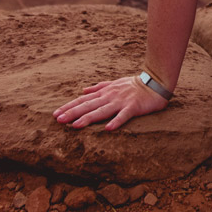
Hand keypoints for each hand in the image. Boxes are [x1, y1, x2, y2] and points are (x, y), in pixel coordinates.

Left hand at [54, 76, 168, 130]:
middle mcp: (110, 96)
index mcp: (105, 92)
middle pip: (88, 105)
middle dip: (73, 113)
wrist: (155, 82)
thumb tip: (83, 90)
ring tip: (75, 126)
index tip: (56, 114)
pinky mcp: (133, 107)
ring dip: (88, 118)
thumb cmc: (134, 85)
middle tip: (59, 120)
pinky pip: (123, 115)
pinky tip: (108, 129)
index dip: (69, 107)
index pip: (83, 100)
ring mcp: (121, 101)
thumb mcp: (114, 83)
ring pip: (102, 111)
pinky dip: (116, 121)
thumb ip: (98, 87)